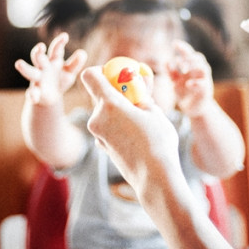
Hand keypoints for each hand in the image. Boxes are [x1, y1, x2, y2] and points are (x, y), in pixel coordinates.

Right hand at [14, 33, 87, 105]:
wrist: (51, 97)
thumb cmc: (60, 80)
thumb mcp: (70, 72)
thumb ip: (75, 63)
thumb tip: (83, 53)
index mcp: (53, 60)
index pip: (55, 49)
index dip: (59, 42)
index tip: (65, 36)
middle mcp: (43, 67)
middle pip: (38, 57)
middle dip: (38, 52)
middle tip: (40, 47)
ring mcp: (38, 79)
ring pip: (30, 72)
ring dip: (25, 68)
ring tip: (18, 63)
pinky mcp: (35, 92)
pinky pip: (32, 93)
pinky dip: (32, 94)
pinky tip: (33, 97)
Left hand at [80, 66, 180, 193]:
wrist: (154, 178)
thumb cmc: (158, 142)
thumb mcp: (154, 111)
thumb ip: (141, 94)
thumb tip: (138, 81)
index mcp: (109, 104)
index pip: (90, 76)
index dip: (101, 71)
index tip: (117, 75)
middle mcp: (97, 118)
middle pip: (99, 94)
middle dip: (116, 91)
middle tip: (136, 95)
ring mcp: (97, 134)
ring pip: (104, 112)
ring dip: (119, 109)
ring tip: (141, 117)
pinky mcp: (101, 146)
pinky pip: (107, 127)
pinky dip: (118, 124)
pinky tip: (136, 133)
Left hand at [169, 40, 213, 116]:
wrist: (194, 109)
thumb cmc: (185, 93)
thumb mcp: (175, 82)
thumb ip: (171, 72)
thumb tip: (165, 61)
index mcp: (192, 67)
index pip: (189, 54)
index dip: (183, 48)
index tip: (174, 43)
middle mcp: (199, 72)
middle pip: (199, 58)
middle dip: (188, 57)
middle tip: (178, 61)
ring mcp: (205, 80)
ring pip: (204, 68)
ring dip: (194, 66)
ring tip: (183, 70)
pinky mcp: (206, 91)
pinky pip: (204, 84)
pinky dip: (196, 82)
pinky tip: (188, 84)